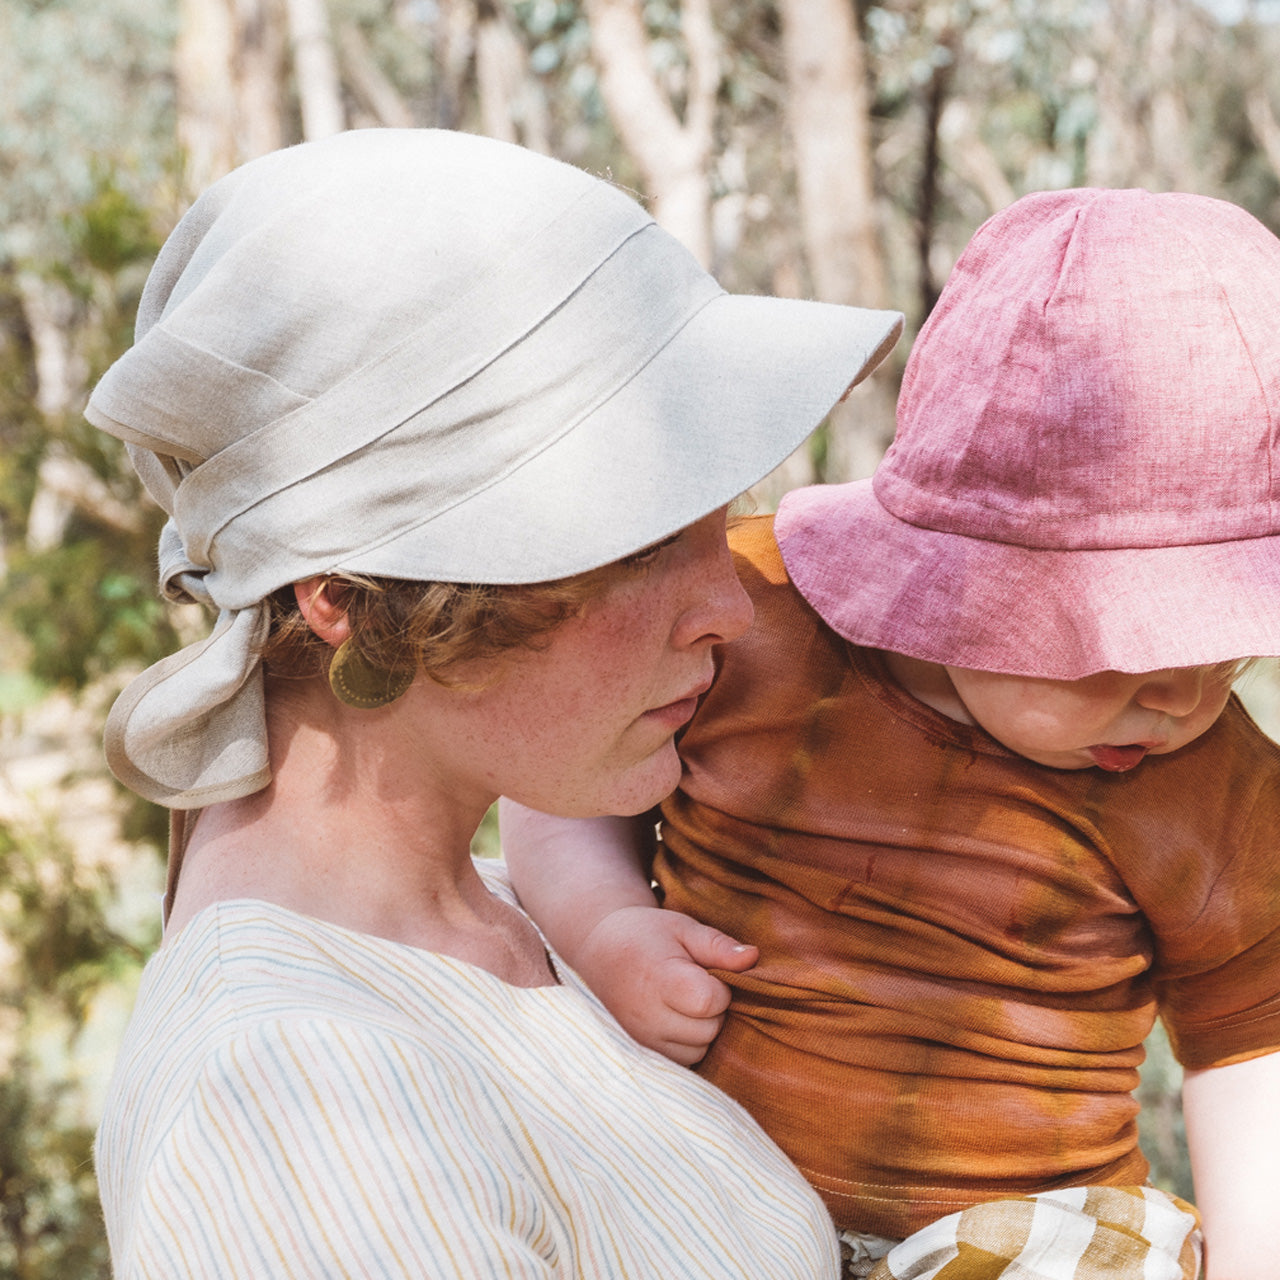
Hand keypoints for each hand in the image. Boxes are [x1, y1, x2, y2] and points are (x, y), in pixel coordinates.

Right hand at [573, 906, 757, 1065]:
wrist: (600, 951)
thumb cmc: (647, 935)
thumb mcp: (683, 928)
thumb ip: (719, 946)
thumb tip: (753, 958)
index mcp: (659, 980)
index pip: (709, 1002)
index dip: (720, 988)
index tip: (707, 972)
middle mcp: (647, 1016)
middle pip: (708, 1030)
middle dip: (713, 1009)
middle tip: (696, 984)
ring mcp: (641, 1039)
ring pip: (698, 1050)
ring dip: (702, 1029)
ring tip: (685, 1000)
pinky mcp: (640, 1052)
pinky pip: (682, 1060)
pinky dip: (687, 1043)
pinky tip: (677, 1017)